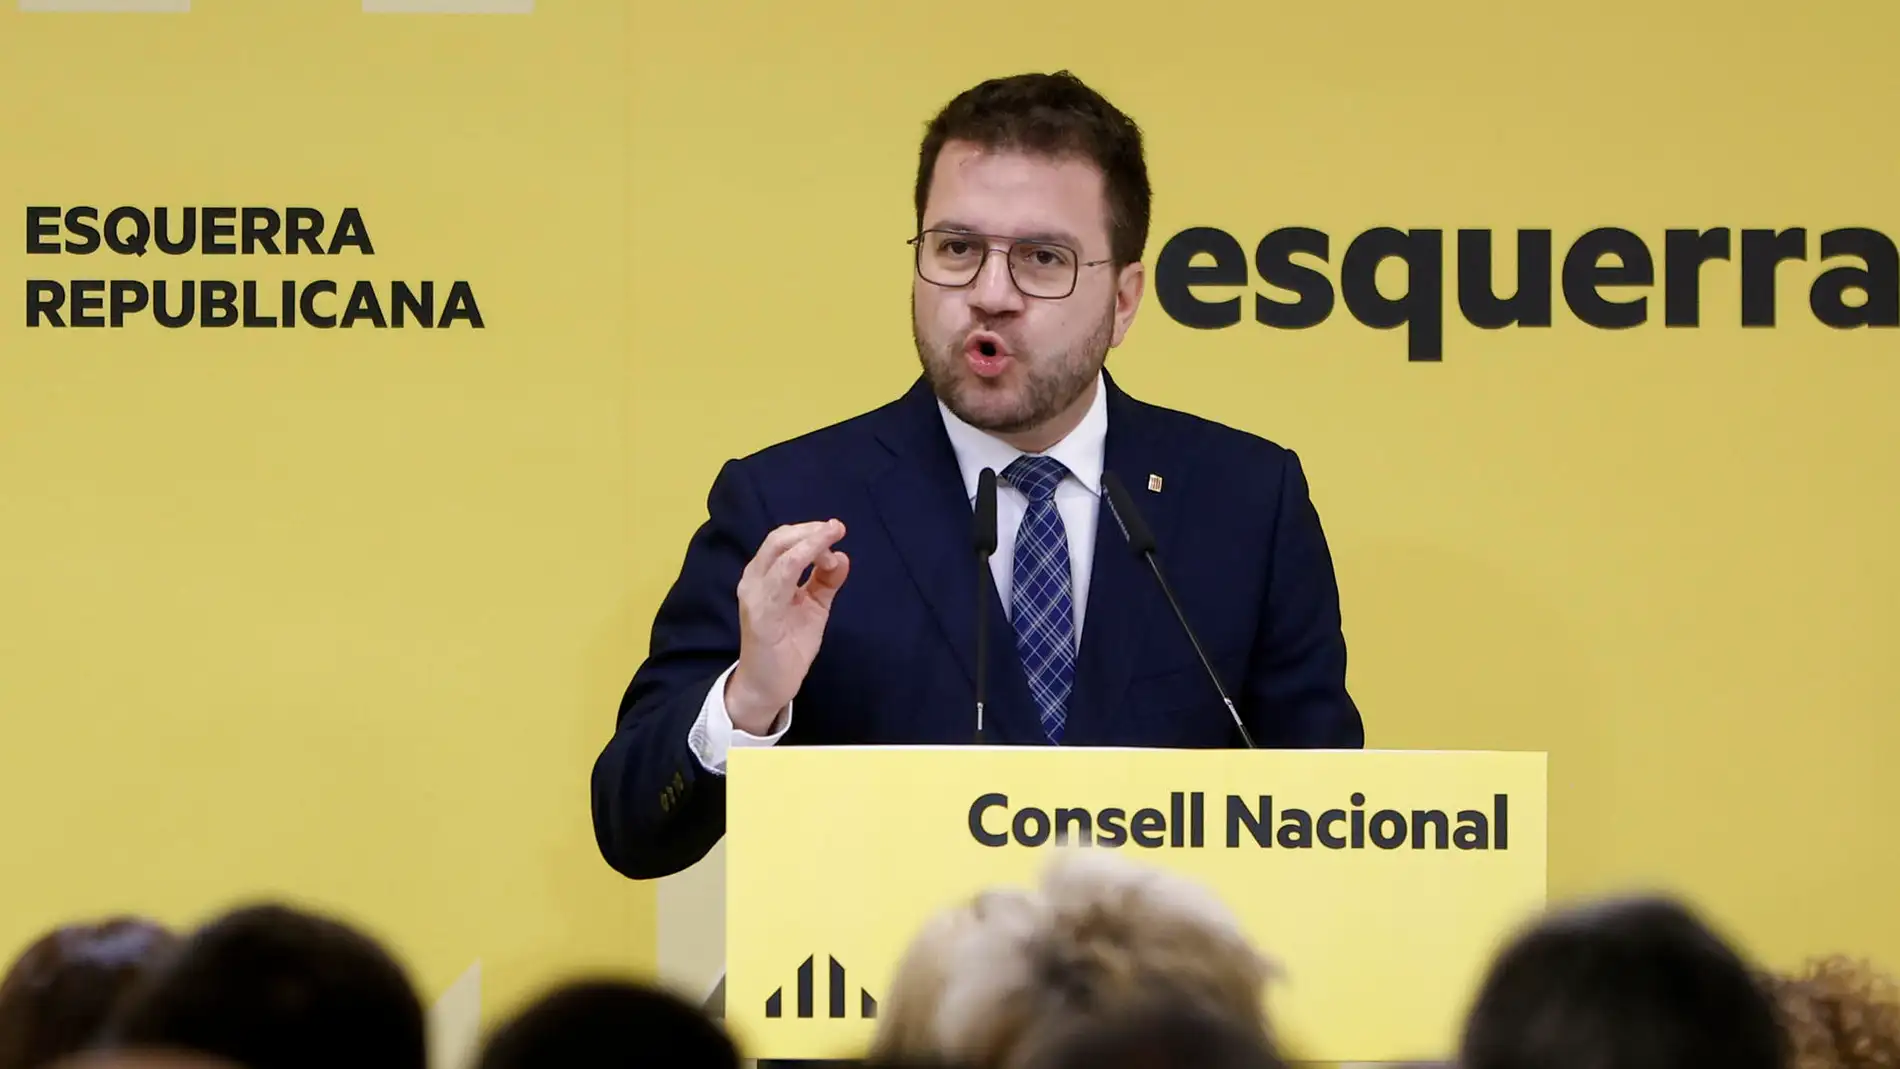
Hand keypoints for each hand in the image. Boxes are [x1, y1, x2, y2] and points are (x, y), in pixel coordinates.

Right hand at [725, 519, 849, 733]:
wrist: (770, 684)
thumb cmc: (789, 644)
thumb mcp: (814, 606)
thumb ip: (825, 581)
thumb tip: (841, 556)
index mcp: (764, 575)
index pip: (784, 540)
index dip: (810, 530)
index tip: (837, 529)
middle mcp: (754, 580)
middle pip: (779, 539)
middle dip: (811, 530)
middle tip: (837, 528)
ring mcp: (755, 596)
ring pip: (780, 554)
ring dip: (810, 542)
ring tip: (832, 537)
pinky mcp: (761, 615)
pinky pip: (780, 581)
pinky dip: (802, 562)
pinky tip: (824, 562)